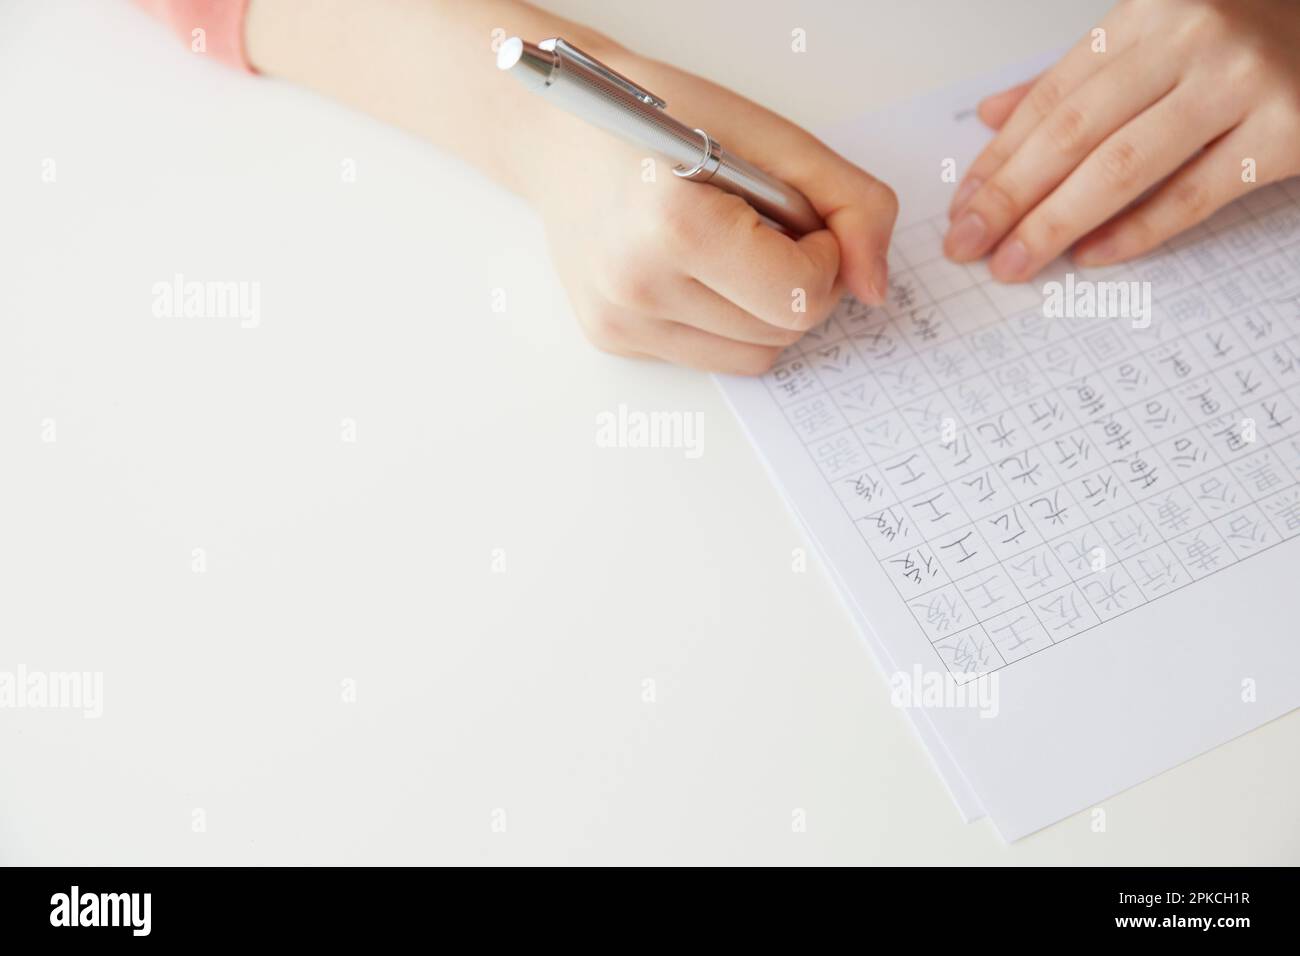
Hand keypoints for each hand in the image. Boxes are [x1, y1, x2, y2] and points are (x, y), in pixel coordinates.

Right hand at [525, 47, 897, 374]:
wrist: (559, 136)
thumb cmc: (663, 120)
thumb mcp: (772, 139)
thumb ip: (851, 205)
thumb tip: (876, 289)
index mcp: (675, 226)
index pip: (801, 295)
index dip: (825, 256)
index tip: (802, 219)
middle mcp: (638, 286)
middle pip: (784, 333)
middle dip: (798, 283)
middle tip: (765, 229)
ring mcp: (621, 321)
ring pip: (754, 357)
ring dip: (765, 310)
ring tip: (729, 249)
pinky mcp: (612, 340)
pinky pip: (711, 357)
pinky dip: (725, 321)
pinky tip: (695, 271)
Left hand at [943, 0, 1299, 281]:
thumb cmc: (1254, 36)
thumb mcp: (1161, 38)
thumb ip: (1079, 79)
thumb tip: (993, 117)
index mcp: (1151, 11)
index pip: (1052, 97)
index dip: (999, 159)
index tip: (963, 206)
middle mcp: (1193, 37)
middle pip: (1074, 133)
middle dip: (1009, 197)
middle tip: (966, 245)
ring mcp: (1241, 83)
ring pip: (1122, 166)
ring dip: (1054, 223)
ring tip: (1013, 263)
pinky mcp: (1286, 132)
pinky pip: (1192, 195)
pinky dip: (1135, 232)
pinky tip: (1088, 257)